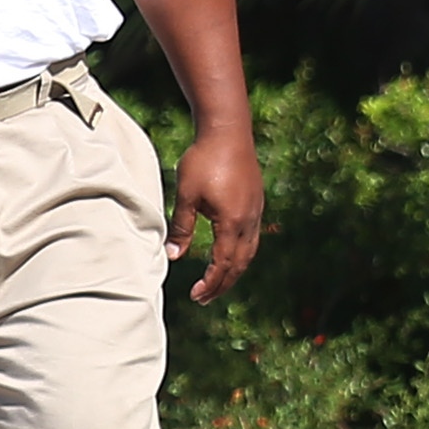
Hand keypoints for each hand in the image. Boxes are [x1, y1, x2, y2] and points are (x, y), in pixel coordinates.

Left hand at [170, 121, 266, 302]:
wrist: (228, 131)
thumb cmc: (203, 160)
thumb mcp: (186, 196)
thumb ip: (182, 228)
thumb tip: (173, 256)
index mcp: (232, 222)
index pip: (222, 264)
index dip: (210, 284)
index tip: (195, 295)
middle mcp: (248, 221)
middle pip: (239, 264)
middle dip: (223, 284)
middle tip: (205, 298)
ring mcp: (255, 211)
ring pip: (248, 253)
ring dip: (233, 271)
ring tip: (218, 281)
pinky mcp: (256, 202)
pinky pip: (251, 238)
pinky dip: (240, 254)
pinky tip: (229, 252)